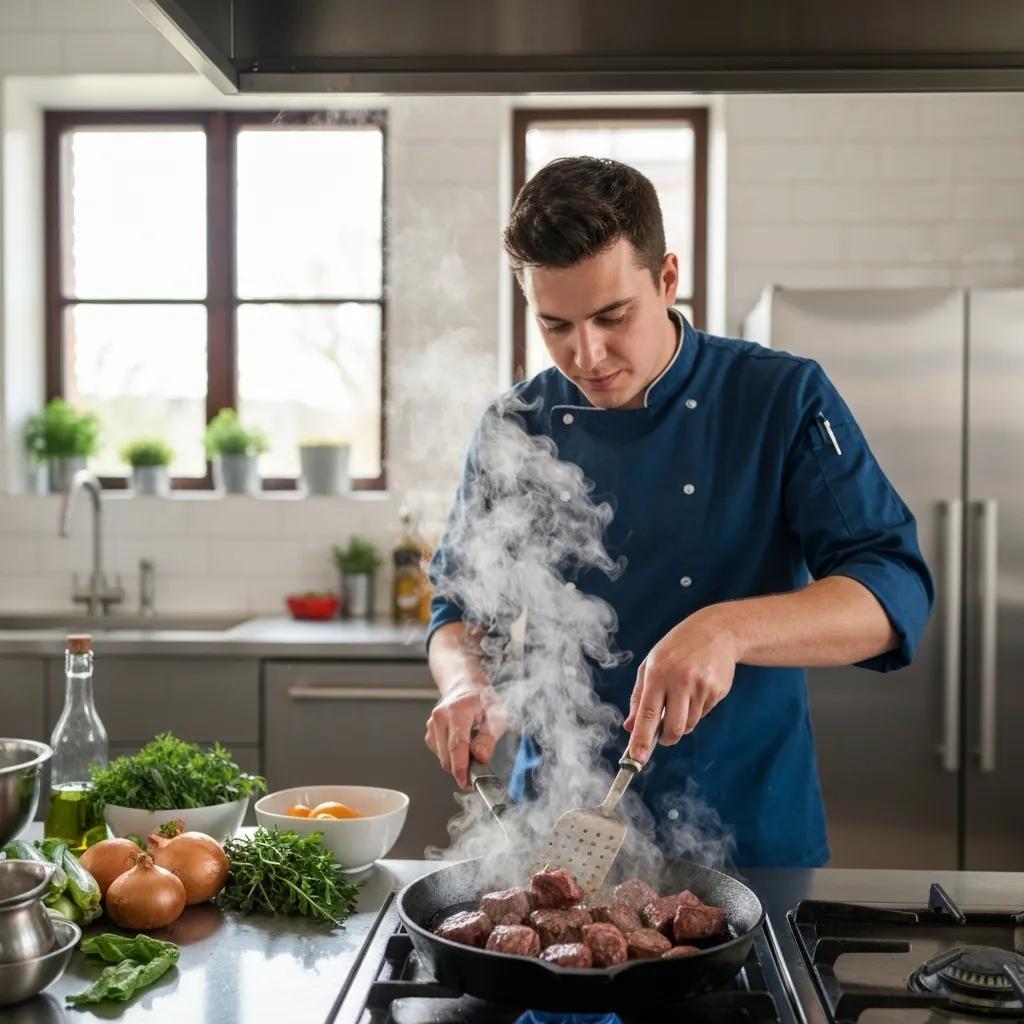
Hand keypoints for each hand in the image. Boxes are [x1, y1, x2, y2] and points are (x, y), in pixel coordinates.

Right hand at [425, 680, 506, 789]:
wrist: (465, 686)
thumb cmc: (482, 701)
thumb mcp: (496, 715)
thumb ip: (489, 738)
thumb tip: (481, 757)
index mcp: (457, 711)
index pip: (456, 745)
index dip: (461, 768)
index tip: (466, 782)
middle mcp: (439, 717)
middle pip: (447, 756)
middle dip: (462, 768)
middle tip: (479, 766)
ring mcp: (432, 725)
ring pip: (442, 758)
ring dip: (457, 762)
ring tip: (471, 748)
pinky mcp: (429, 733)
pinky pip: (439, 754)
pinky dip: (451, 756)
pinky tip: (461, 744)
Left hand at [623, 609, 738, 761]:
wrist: (716, 632)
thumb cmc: (676, 649)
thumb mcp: (650, 665)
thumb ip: (638, 698)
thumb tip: (629, 728)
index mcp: (657, 674)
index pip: (647, 714)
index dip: (641, 739)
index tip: (636, 759)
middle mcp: (680, 681)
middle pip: (674, 729)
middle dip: (667, 738)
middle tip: (663, 733)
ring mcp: (701, 687)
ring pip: (689, 724)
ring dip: (683, 721)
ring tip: (683, 695)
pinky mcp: (718, 691)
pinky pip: (704, 714)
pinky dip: (697, 709)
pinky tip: (698, 688)